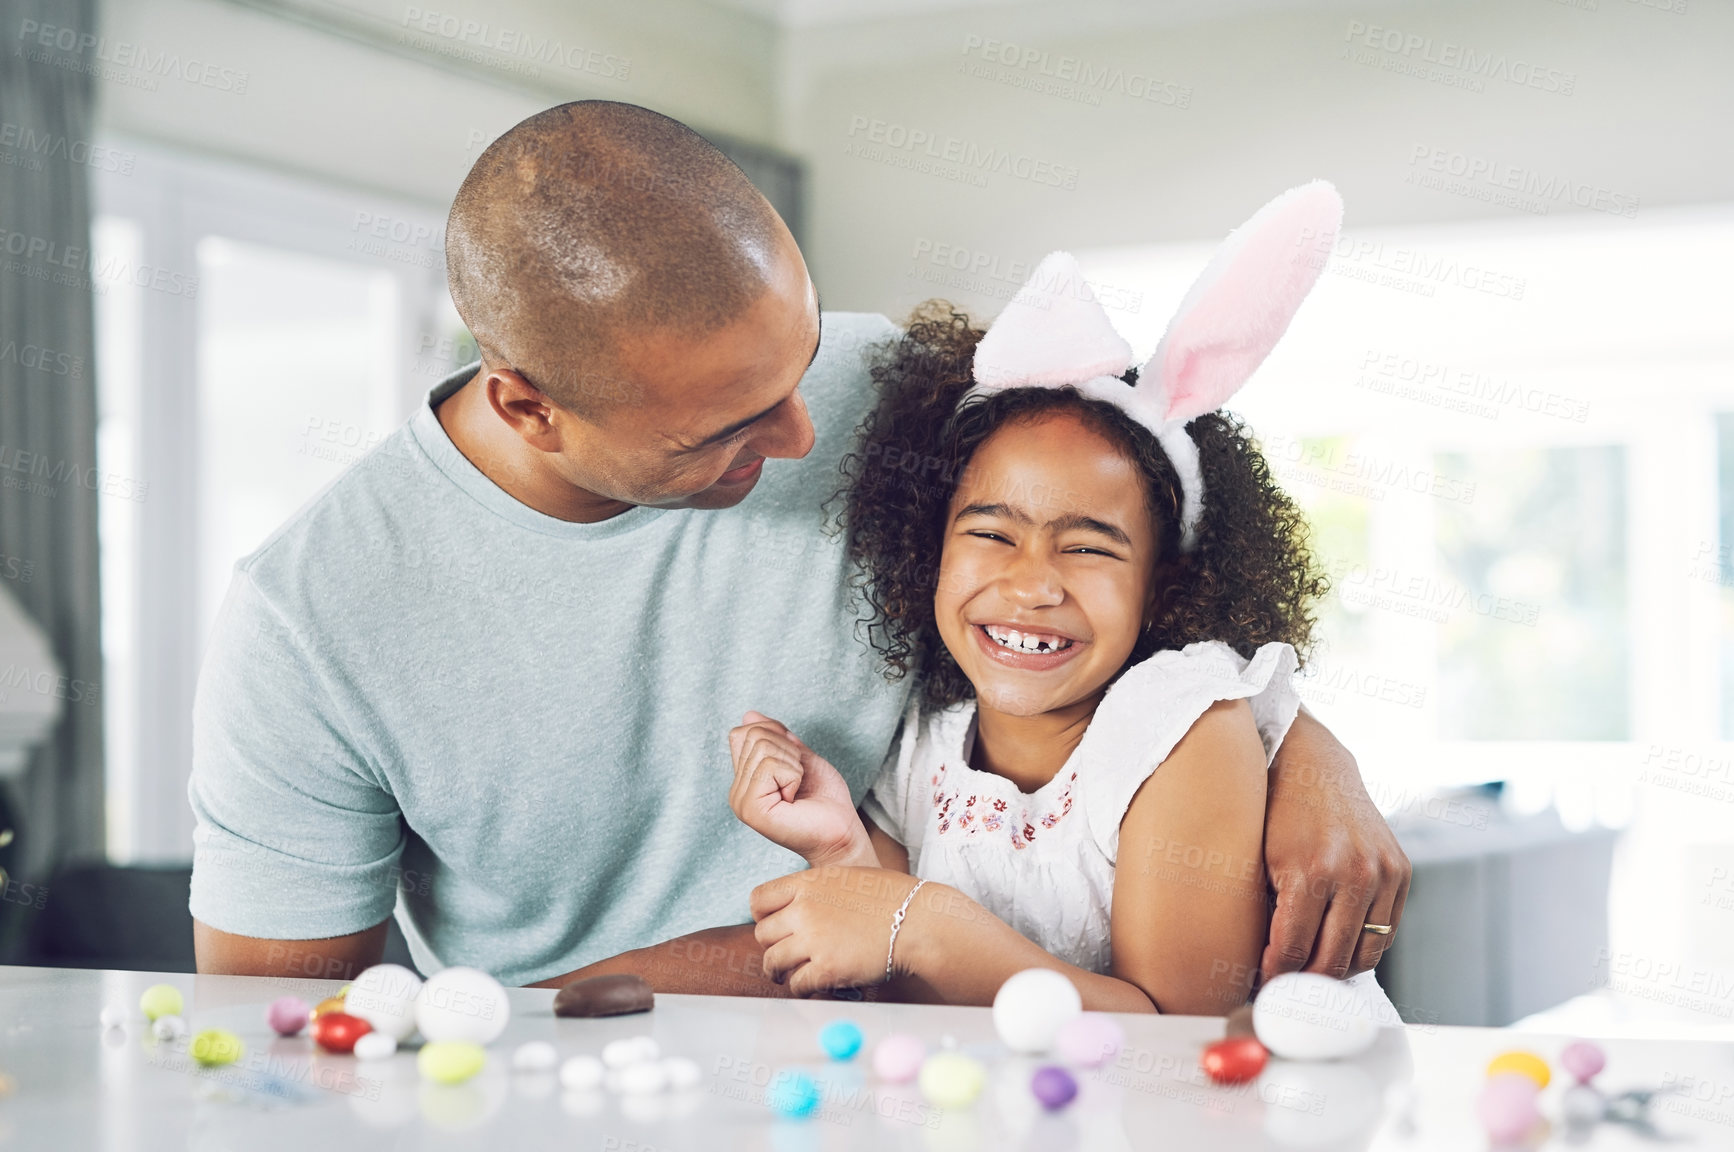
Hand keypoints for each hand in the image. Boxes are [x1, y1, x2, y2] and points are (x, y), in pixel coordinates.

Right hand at [729, 711, 873, 867]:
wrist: (841, 833)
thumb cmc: (826, 800)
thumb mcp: (801, 758)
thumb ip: (776, 738)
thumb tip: (749, 715)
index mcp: (745, 781)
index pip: (744, 733)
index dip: (775, 735)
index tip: (795, 762)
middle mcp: (737, 792)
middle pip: (753, 735)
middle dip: (787, 749)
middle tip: (799, 779)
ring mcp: (741, 802)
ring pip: (762, 748)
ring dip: (792, 764)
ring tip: (797, 789)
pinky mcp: (751, 809)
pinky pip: (769, 766)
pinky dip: (792, 775)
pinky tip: (795, 798)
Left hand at [749, 866, 921, 996]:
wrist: (920, 921)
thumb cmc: (894, 898)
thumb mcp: (848, 877)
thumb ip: (819, 890)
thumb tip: (802, 905)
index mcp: (808, 883)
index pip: (759, 900)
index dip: (762, 916)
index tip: (774, 926)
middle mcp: (804, 910)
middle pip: (762, 934)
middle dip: (772, 946)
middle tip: (784, 955)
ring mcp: (813, 940)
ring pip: (773, 962)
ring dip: (780, 972)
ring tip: (791, 975)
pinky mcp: (826, 969)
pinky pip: (796, 985)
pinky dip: (802, 988)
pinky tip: (815, 985)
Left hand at [1261, 710, 1410, 981]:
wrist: (1315, 767)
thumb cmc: (1275, 815)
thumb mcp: (1258, 860)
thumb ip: (1267, 913)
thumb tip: (1266, 970)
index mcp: (1310, 870)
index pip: (1293, 950)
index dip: (1275, 976)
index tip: (1263, 985)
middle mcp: (1353, 872)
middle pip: (1331, 960)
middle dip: (1305, 981)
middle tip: (1287, 988)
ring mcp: (1382, 871)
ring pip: (1365, 953)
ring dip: (1337, 970)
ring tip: (1311, 971)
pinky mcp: (1400, 870)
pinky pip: (1386, 931)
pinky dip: (1363, 947)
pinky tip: (1337, 947)